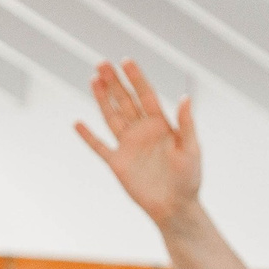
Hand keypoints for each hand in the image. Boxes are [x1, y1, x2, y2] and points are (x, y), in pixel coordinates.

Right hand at [76, 61, 201, 225]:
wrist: (175, 207)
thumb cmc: (189, 179)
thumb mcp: (191, 149)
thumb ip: (186, 124)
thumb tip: (185, 98)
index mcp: (161, 125)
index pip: (146, 95)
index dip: (136, 78)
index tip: (126, 61)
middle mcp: (142, 131)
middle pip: (125, 100)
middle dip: (114, 82)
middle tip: (102, 62)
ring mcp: (129, 146)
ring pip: (111, 116)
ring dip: (102, 98)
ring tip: (93, 79)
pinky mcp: (118, 163)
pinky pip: (99, 147)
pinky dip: (88, 136)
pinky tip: (78, 123)